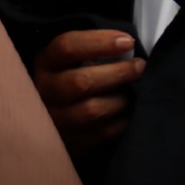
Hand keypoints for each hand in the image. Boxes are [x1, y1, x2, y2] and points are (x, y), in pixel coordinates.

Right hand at [31, 29, 141, 153]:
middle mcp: (44, 91)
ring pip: (92, 110)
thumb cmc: (73, 79)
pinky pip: (103, 133)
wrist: (56, 117)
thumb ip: (91, 52)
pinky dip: (122, 121)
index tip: (128, 41)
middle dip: (118, 73)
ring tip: (134, 92)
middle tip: (140, 66)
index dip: (99, 42)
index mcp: (45, 63)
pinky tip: (129, 112)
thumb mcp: (70, 60)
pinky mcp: (70, 143)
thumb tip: (128, 45)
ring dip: (121, 100)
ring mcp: (55, 119)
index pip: (66, 47)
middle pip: (81, 82)